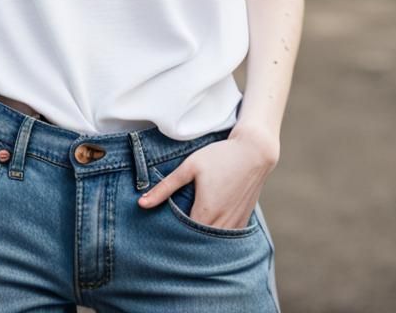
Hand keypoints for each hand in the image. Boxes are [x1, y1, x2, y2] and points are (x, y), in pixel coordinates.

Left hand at [137, 130, 277, 230]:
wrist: (254, 152)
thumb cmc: (220, 156)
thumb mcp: (189, 167)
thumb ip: (165, 187)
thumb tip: (142, 204)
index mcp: (206, 212)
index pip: (183, 236)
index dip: (171, 235)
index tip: (161, 231)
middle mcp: (222, 224)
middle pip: (198, 243)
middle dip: (185, 240)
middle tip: (171, 233)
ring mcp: (235, 225)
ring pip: (214, 243)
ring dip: (201, 240)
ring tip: (187, 229)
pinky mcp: (243, 221)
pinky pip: (226, 237)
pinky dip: (215, 236)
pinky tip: (206, 226)